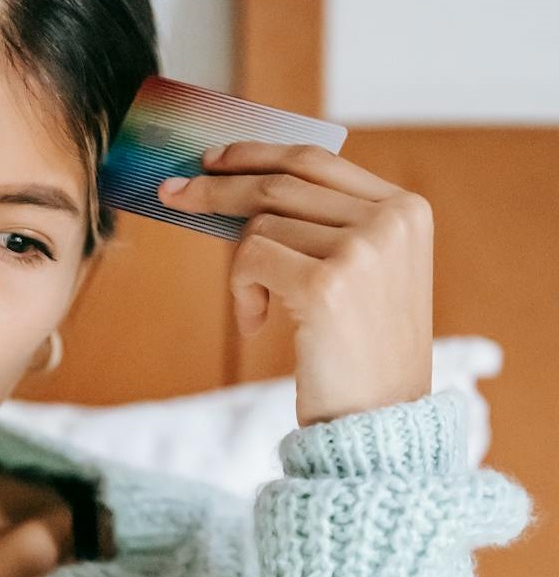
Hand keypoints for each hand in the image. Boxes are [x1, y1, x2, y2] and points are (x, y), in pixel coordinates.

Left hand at [158, 141, 433, 427]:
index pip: (315, 160)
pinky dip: (241, 291)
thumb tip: (231, 184)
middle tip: (171, 194)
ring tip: (261, 307)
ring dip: (243, 267)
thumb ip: (317, 223)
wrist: (379, 422)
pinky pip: (250, 258)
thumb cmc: (357, 349)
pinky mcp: (327, 283)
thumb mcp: (356, 271)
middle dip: (217, 189)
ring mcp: (363, 249)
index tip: (212, 160)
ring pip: (260, 224)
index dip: (256, 154)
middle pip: (279, 184)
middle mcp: (391, 221)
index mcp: (406, 210)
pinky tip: (257, 323)